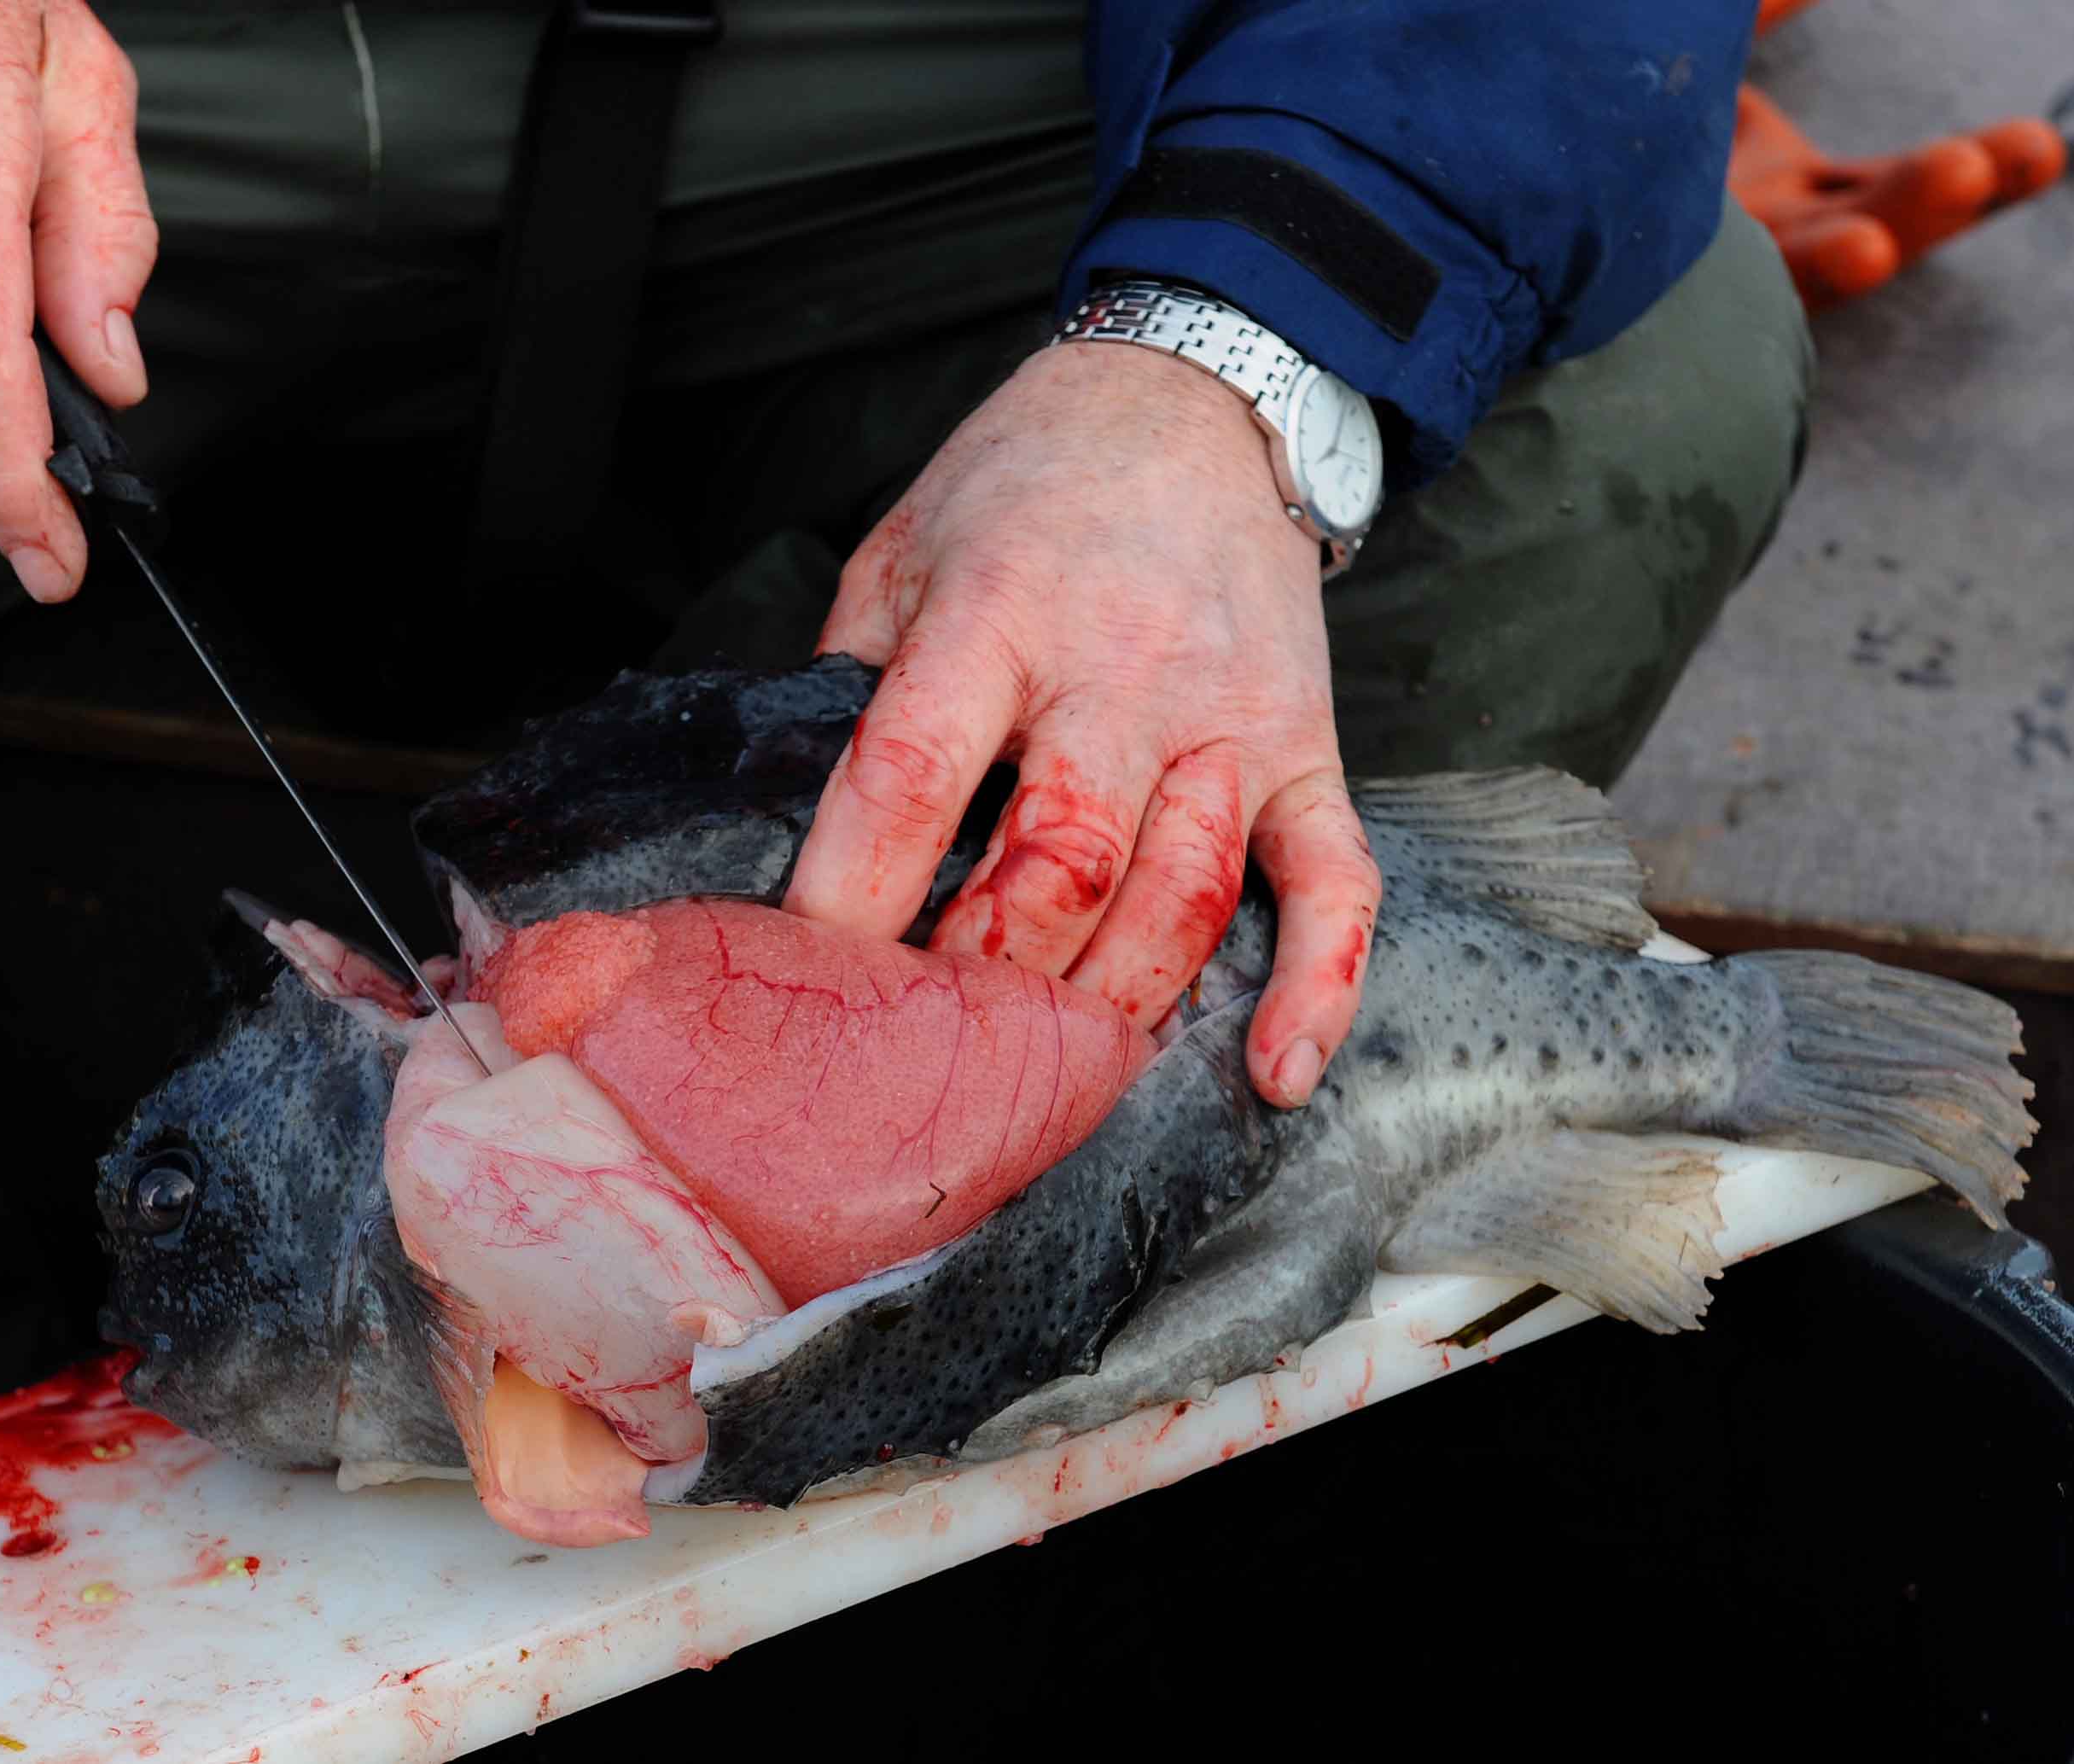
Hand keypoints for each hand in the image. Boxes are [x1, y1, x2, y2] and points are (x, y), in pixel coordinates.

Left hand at [784, 342, 1381, 1107]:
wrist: (1196, 396)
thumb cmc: (1027, 487)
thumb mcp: (902, 547)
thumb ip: (851, 681)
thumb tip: (792, 834)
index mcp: (995, 613)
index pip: (912, 770)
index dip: (854, 889)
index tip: (808, 975)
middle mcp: (1121, 672)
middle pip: (1061, 859)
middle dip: (987, 977)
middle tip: (927, 1055)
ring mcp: (1228, 719)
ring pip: (1184, 894)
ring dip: (1113, 1005)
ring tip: (1050, 1081)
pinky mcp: (1306, 750)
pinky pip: (1337, 883)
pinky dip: (1318, 986)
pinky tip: (1273, 1071)